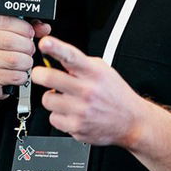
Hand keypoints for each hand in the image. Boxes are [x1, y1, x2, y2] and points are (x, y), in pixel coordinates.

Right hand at [0, 13, 50, 100]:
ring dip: (26, 62)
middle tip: (30, 49)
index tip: (30, 32)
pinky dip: (22, 75)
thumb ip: (25, 26)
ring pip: (13, 60)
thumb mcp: (6, 33)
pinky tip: (19, 73)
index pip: (4, 20)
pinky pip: (13, 76)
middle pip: (10, 41)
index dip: (23, 27)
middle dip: (27, 46)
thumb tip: (43, 28)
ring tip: (26, 61)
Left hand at [31, 36, 145, 146]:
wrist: (131, 121)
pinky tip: (71, 113)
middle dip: (39, 74)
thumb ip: (81, 63)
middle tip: (40, 74)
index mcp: (94, 73)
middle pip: (49, 78)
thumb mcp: (103, 70)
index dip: (55, 48)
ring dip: (52, 98)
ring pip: (47, 99)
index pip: (71, 57)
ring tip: (65, 99)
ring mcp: (81, 110)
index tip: (44, 43)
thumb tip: (57, 56)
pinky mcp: (76, 127)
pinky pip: (53, 118)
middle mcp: (87, 90)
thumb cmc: (115, 94)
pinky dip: (59, 116)